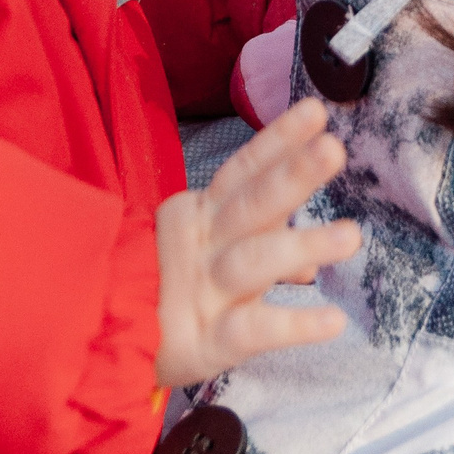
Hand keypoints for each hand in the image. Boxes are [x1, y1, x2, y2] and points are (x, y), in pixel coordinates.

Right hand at [153, 98, 360, 387]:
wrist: (101, 341)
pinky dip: (293, 325)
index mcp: (201, 216)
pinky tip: (333, 322)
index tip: (316, 112)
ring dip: (302, 246)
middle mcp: (204, 244)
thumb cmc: (161, 291)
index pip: (244, 171)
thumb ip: (262, 252)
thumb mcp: (210, 260)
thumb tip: (310, 267)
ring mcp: (203, 290)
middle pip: (251, 204)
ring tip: (352, 236)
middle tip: (333, 149)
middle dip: (292, 175)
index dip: (278, 141)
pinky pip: (252, 330)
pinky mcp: (203, 341)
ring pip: (254, 261)